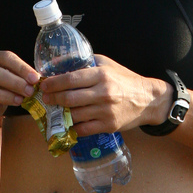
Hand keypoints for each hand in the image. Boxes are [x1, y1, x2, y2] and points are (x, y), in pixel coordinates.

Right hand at [0, 50, 38, 117]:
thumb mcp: (8, 77)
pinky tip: (3, 111)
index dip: (21, 67)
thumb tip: (36, 80)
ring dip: (6, 96)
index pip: (5, 57)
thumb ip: (19, 76)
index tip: (35, 78)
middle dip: (15, 82)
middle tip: (30, 91)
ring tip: (20, 101)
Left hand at [40, 55, 170, 135]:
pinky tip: (66, 124)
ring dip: (60, 114)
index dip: (53, 83)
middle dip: (53, 99)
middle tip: (46, 99)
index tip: (44, 85)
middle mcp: (103, 93)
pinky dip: (72, 128)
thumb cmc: (125, 80)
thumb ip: (87, 63)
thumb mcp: (108, 65)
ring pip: (75, 115)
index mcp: (101, 75)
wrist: (148, 99)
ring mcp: (105, 111)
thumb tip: (63, 64)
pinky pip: (84, 129)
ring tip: (53, 111)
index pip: (70, 79)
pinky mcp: (108, 125)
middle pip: (69, 98)